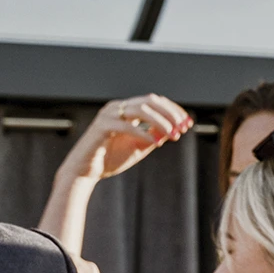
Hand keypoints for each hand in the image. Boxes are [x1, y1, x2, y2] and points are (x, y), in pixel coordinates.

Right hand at [61, 94, 192, 183]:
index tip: (188, 123)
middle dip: (170, 114)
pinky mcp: (101, 127)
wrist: (86, 171)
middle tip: (183, 128)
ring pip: (140, 110)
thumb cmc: (111, 158)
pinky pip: (126, 126)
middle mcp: (116, 108)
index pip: (154, 101)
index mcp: (126, 110)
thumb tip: (175, 128)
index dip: (173, 110)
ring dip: (161, 122)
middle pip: (149, 101)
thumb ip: (155, 136)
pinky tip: (157, 144)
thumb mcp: (140, 146)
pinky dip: (144, 134)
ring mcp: (107, 115)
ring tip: (173, 136)